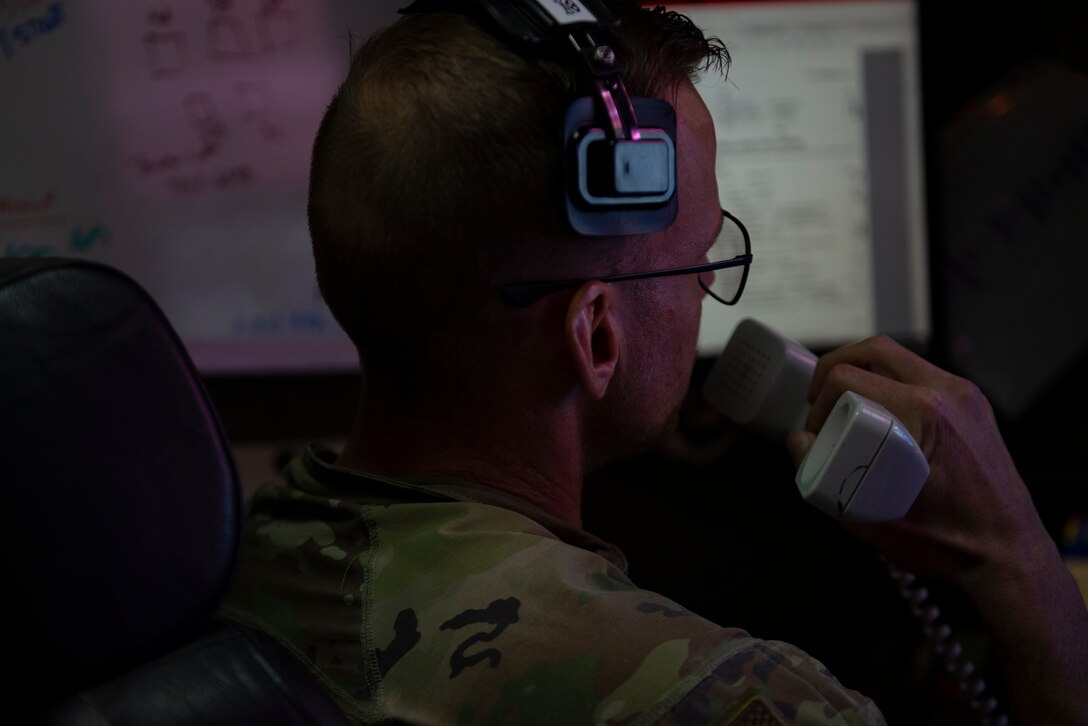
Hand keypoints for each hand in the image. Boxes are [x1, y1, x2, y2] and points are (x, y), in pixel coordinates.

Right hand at [785, 335, 1087, 723]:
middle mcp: (950, 394)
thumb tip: (799, 441)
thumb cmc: (948, 543)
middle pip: (875, 350)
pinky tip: (880, 419)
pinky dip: (891, 386)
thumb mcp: (868, 517)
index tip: (815, 431)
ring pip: (899, 359)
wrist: (1008, 556)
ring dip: (864, 375)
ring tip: (846, 410)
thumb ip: (820, 476)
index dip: (819, 402)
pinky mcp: (973, 406)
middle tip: (819, 401)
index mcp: (926, 414)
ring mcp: (966, 396)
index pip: (849, 377)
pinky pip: (921, 377)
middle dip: (835, 369)